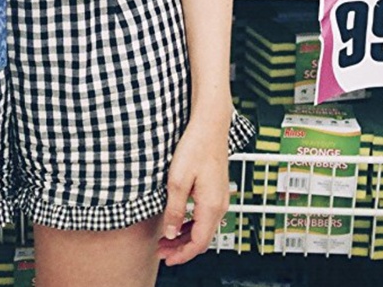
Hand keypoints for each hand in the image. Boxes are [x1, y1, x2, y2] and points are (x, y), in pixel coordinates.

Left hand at [157, 118, 229, 266]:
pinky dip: (192, 224)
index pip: (197, 243)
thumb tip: (171, 233)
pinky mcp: (218, 189)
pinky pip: (206, 216)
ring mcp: (221, 197)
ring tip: (167, 239)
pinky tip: (180, 221)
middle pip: (202, 238)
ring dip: (186, 236)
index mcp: (211, 207)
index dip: (181, 254)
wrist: (211, 124)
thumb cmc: (195, 147)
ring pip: (204, 228)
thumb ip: (174, 210)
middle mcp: (220, 205)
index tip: (165, 258)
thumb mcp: (177, 180)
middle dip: (181, 248)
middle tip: (161, 251)